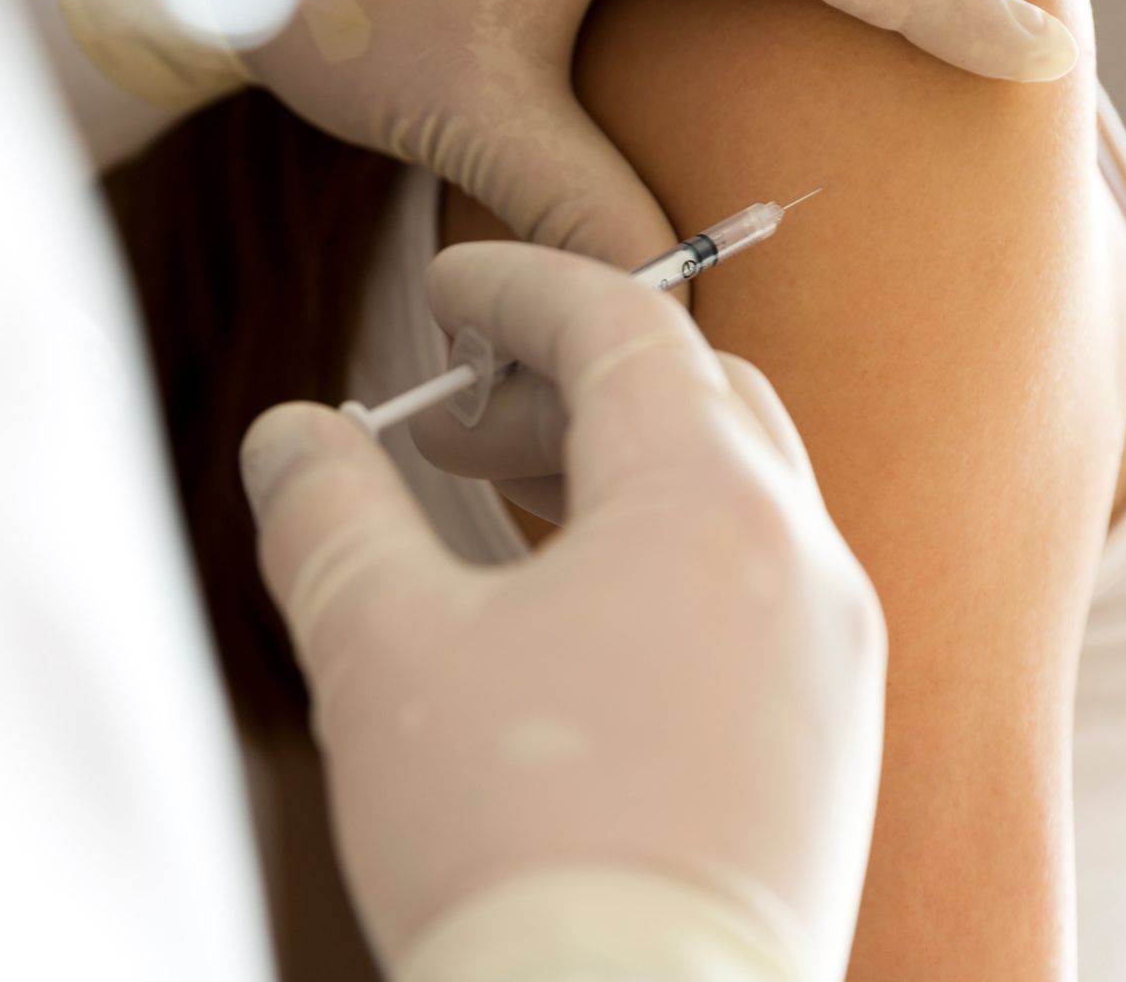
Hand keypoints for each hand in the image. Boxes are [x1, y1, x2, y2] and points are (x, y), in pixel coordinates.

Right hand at [240, 241, 886, 980]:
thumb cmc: (511, 839)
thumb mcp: (383, 650)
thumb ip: (330, 512)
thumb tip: (290, 435)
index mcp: (712, 507)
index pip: (624, 327)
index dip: (522, 288)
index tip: (444, 286)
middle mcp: (805, 566)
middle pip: (695, 398)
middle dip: (569, 379)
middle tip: (454, 418)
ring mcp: (835, 662)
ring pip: (733, 498)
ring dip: (615, 470)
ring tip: (495, 509)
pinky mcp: (830, 748)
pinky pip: (753, 592)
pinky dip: (662, 557)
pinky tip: (570, 617)